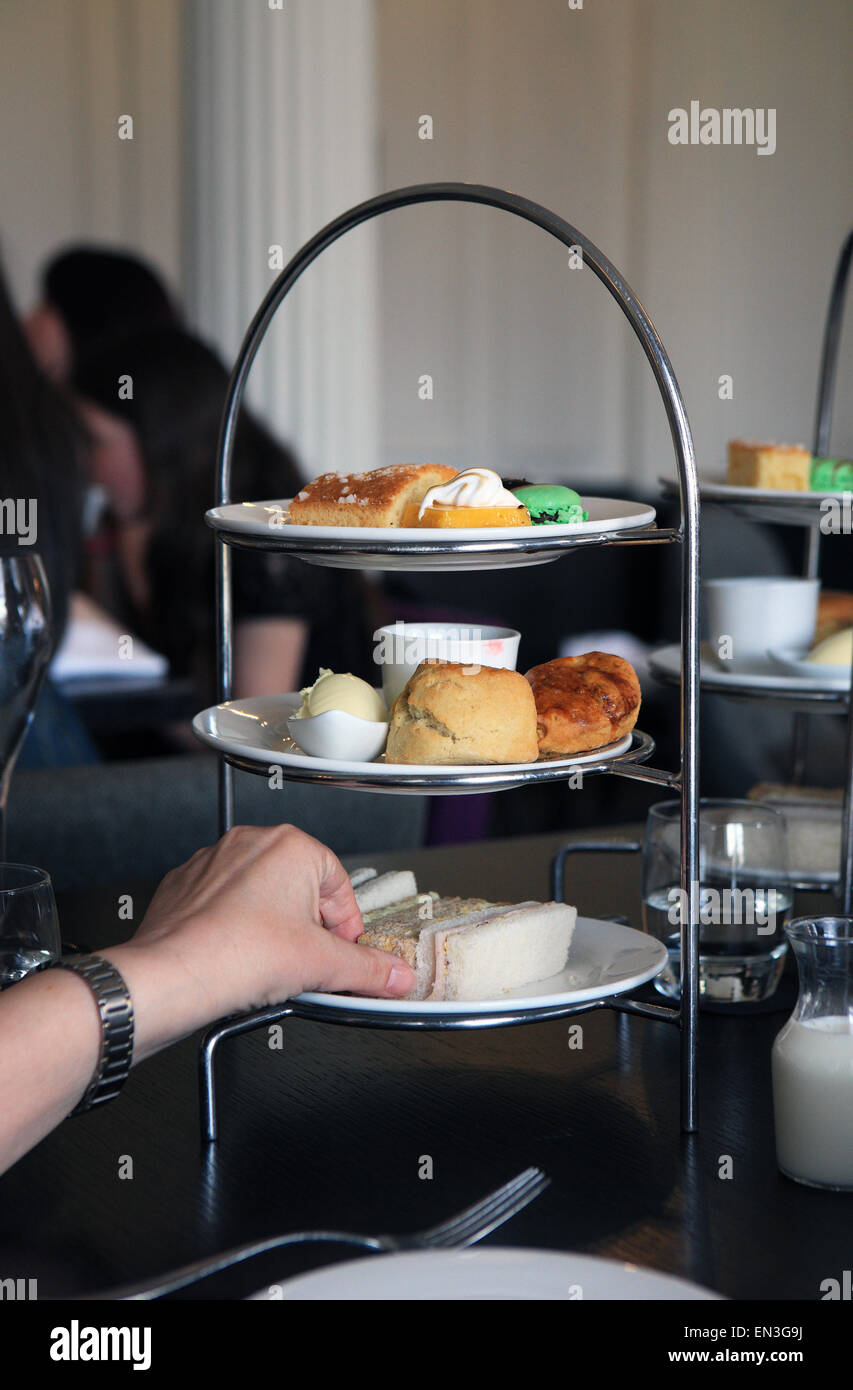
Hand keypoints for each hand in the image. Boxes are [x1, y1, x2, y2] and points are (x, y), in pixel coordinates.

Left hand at [104, 825, 414, 1051]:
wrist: (171, 975)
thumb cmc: (236, 956)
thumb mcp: (322, 965)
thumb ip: (368, 969)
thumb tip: (393, 975)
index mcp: (291, 846)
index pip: (339, 884)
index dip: (346, 926)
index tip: (344, 952)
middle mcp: (250, 842)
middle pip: (300, 887)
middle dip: (309, 927)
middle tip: (310, 961)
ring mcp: (212, 861)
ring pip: (259, 893)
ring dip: (272, 926)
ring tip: (271, 964)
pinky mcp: (184, 884)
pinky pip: (222, 903)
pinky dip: (234, 927)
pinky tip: (238, 959)